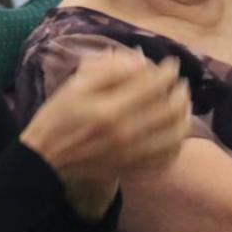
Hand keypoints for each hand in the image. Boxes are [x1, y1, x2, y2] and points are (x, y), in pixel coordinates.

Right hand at [20, 49, 191, 190]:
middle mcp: (126, 133)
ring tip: (183, 106)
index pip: (152, 86)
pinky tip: (175, 134)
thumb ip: (108, 71)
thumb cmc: (58, 117)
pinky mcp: (132, 169)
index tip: (172, 64)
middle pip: (170, 111)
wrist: (46, 158)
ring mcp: (132, 155)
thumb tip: (139, 62)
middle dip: (181, 93)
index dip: (167, 73)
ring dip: (185, 117)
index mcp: (110, 109)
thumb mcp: (75, 86)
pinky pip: (166, 159)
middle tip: (180, 84)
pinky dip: (176, 145)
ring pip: (175, 136)